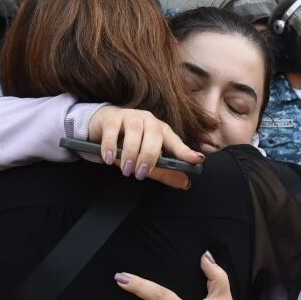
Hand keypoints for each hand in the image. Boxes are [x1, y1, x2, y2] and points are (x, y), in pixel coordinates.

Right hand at [88, 106, 203, 190]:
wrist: (103, 127)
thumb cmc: (128, 144)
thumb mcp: (146, 161)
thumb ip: (164, 172)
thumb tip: (185, 182)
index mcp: (161, 131)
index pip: (175, 141)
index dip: (185, 151)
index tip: (197, 160)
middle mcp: (148, 121)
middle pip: (154, 134)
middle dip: (149, 156)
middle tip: (141, 174)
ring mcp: (130, 116)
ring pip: (134, 131)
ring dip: (130, 153)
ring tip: (126, 169)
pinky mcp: (112, 118)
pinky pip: (113, 130)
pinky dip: (110, 146)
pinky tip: (108, 158)